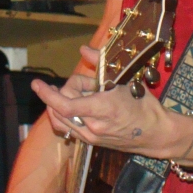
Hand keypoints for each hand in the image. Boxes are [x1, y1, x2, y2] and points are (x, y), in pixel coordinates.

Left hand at [30, 66, 192, 160]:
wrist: (155, 133)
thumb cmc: (143, 105)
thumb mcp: (124, 79)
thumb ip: (101, 63)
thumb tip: (83, 49)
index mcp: (101, 109)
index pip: (65, 105)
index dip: (47, 95)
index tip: (36, 83)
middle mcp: (92, 126)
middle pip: (62, 106)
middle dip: (68, 90)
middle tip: (88, 84)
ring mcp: (91, 137)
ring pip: (62, 118)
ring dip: (66, 103)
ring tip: (85, 94)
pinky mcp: (91, 142)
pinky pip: (69, 127)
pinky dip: (67, 114)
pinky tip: (80, 104)